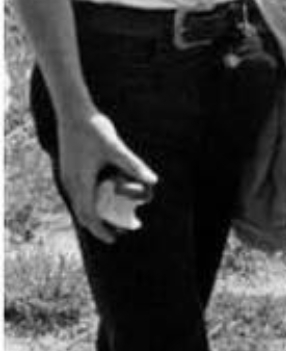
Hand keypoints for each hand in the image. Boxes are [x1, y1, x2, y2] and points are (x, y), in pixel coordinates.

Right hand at [57, 111, 157, 243]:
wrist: (73, 112)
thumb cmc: (95, 129)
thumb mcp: (116, 147)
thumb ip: (133, 165)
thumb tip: (152, 181)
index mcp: (80, 182)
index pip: (88, 216)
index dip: (101, 230)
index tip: (115, 239)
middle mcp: (71, 183)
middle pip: (83, 213)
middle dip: (99, 225)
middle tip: (118, 231)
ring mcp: (68, 176)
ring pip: (79, 203)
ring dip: (94, 213)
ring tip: (112, 217)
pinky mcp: (69, 169)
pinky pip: (79, 192)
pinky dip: (90, 200)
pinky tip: (102, 195)